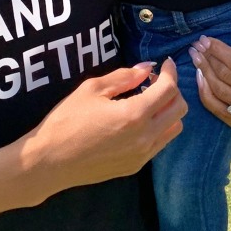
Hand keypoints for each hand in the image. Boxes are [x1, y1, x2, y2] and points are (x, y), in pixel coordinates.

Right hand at [26, 58, 185, 192]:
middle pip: (179, 109)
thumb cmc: (66, 121)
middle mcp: (145, 137)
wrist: (50, 162)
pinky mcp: (136, 166)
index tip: (165, 64)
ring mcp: (143, 155)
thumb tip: (146, 68)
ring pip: (174, 128)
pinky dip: (158, 127)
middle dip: (173, 90)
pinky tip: (138, 120)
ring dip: (168, 110)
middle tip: (153, 81)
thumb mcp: (92, 89)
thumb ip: (124, 77)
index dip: (170, 73)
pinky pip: (159, 143)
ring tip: (147, 100)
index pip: (169, 90)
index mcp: (135, 115)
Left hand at [190, 23, 230, 136]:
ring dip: (203, 72)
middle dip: (208, 58)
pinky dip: (205, 92)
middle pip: (227, 76)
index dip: (219, 50)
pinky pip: (219, 110)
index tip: (206, 40)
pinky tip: (200, 77)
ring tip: (195, 58)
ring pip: (221, 92)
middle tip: (196, 47)